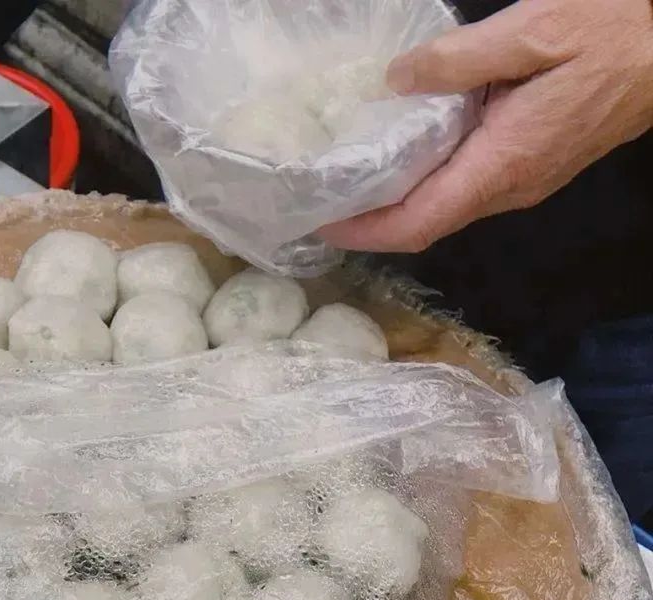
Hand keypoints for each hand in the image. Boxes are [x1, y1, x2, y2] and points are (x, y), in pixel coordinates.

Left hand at [318, 0, 652, 252]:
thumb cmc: (618, 29)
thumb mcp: (533, 29)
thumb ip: (457, 59)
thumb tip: (396, 80)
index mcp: (504, 163)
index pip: (417, 223)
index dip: (364, 231)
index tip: (320, 223)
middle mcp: (509, 187)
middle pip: (424, 224)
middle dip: (369, 222)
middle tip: (322, 200)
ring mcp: (522, 182)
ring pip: (444, 208)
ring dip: (396, 203)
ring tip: (350, 180)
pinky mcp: (530, 166)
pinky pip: (464, 186)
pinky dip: (426, 180)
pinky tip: (403, 153)